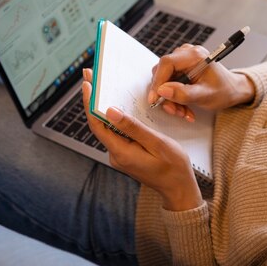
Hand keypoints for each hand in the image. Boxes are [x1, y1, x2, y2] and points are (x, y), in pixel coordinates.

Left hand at [82, 69, 201, 210]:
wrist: (179, 189)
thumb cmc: (173, 167)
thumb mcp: (157, 143)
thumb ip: (133, 128)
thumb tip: (110, 111)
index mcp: (121, 153)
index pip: (97, 124)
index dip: (90, 102)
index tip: (87, 83)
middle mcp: (116, 155)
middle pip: (99, 124)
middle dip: (93, 99)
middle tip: (91, 76)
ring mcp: (120, 155)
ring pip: (107, 127)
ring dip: (103, 107)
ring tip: (101, 85)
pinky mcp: (125, 154)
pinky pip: (116, 133)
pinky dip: (114, 118)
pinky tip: (116, 105)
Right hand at [148, 44, 254, 121]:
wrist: (231, 90)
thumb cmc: (224, 90)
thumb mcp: (205, 96)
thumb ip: (183, 94)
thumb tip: (162, 91)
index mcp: (194, 55)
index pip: (166, 64)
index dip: (158, 82)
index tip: (155, 99)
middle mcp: (186, 54)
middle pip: (163, 73)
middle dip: (167, 95)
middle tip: (176, 111)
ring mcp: (182, 60)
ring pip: (164, 80)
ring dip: (171, 99)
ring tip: (183, 111)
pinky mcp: (180, 68)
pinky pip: (169, 82)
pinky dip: (174, 97)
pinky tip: (184, 106)